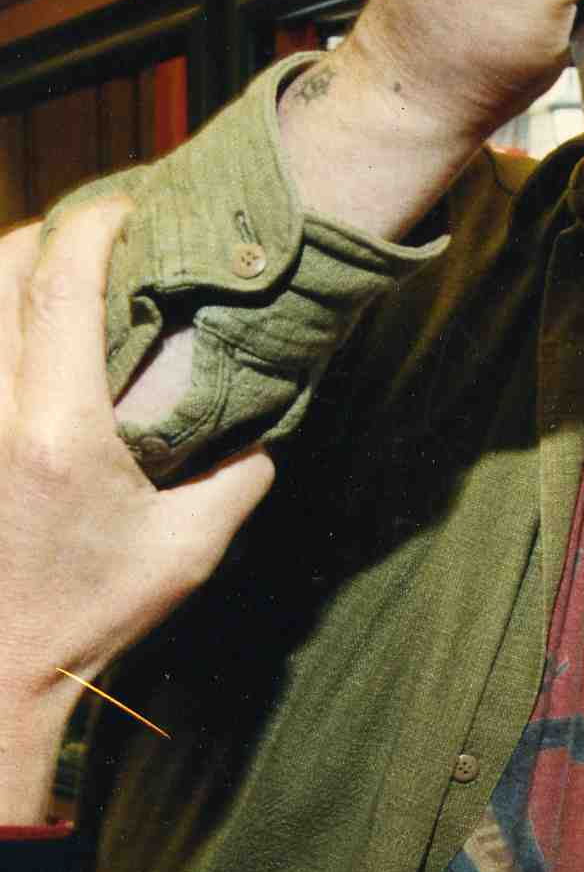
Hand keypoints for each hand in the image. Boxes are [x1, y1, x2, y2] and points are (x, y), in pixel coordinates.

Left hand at [0, 203, 273, 817]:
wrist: (2, 664)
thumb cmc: (94, 612)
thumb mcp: (188, 551)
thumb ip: (239, 476)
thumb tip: (269, 413)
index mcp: (58, 434)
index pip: (59, 287)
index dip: (90, 226)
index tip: (125, 207)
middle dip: (40, 232)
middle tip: (85, 231)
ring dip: (5, 273)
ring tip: (48, 273)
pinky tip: (20, 330)